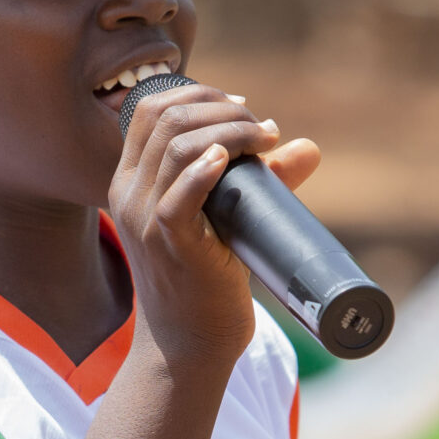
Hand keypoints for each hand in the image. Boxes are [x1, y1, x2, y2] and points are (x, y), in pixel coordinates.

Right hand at [107, 80, 320, 370]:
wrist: (188, 345)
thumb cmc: (205, 281)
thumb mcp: (224, 220)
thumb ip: (260, 181)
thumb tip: (308, 147)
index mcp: (131, 180)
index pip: (149, 109)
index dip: (199, 94)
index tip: (243, 107)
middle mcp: (129, 193)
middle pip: (167, 117)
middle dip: (223, 108)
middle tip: (263, 127)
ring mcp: (144, 219)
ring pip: (177, 146)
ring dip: (230, 131)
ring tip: (266, 141)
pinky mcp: (169, 244)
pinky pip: (178, 196)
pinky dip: (205, 170)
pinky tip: (228, 160)